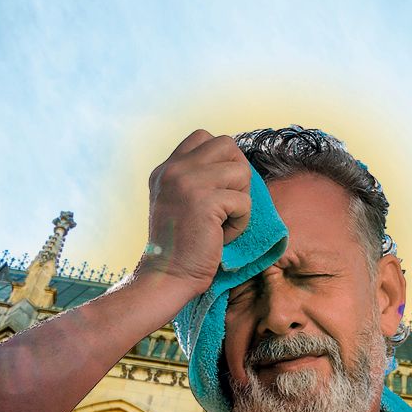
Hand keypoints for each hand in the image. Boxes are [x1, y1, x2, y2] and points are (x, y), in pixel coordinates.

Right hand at [134, 130, 252, 300]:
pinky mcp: (204, 201)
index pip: (203, 136)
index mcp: (166, 168)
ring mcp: (186, 182)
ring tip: (223, 221)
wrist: (168, 275)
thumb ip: (197, 177)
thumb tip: (236, 162)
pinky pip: (244, 202)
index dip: (222, 158)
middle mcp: (173, 170)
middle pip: (227, 145)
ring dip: (241, 200)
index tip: (219, 188)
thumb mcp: (181, 200)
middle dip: (238, 173)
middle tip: (228, 202)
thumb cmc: (183, 244)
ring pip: (241, 171)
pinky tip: (221, 236)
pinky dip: (240, 223)